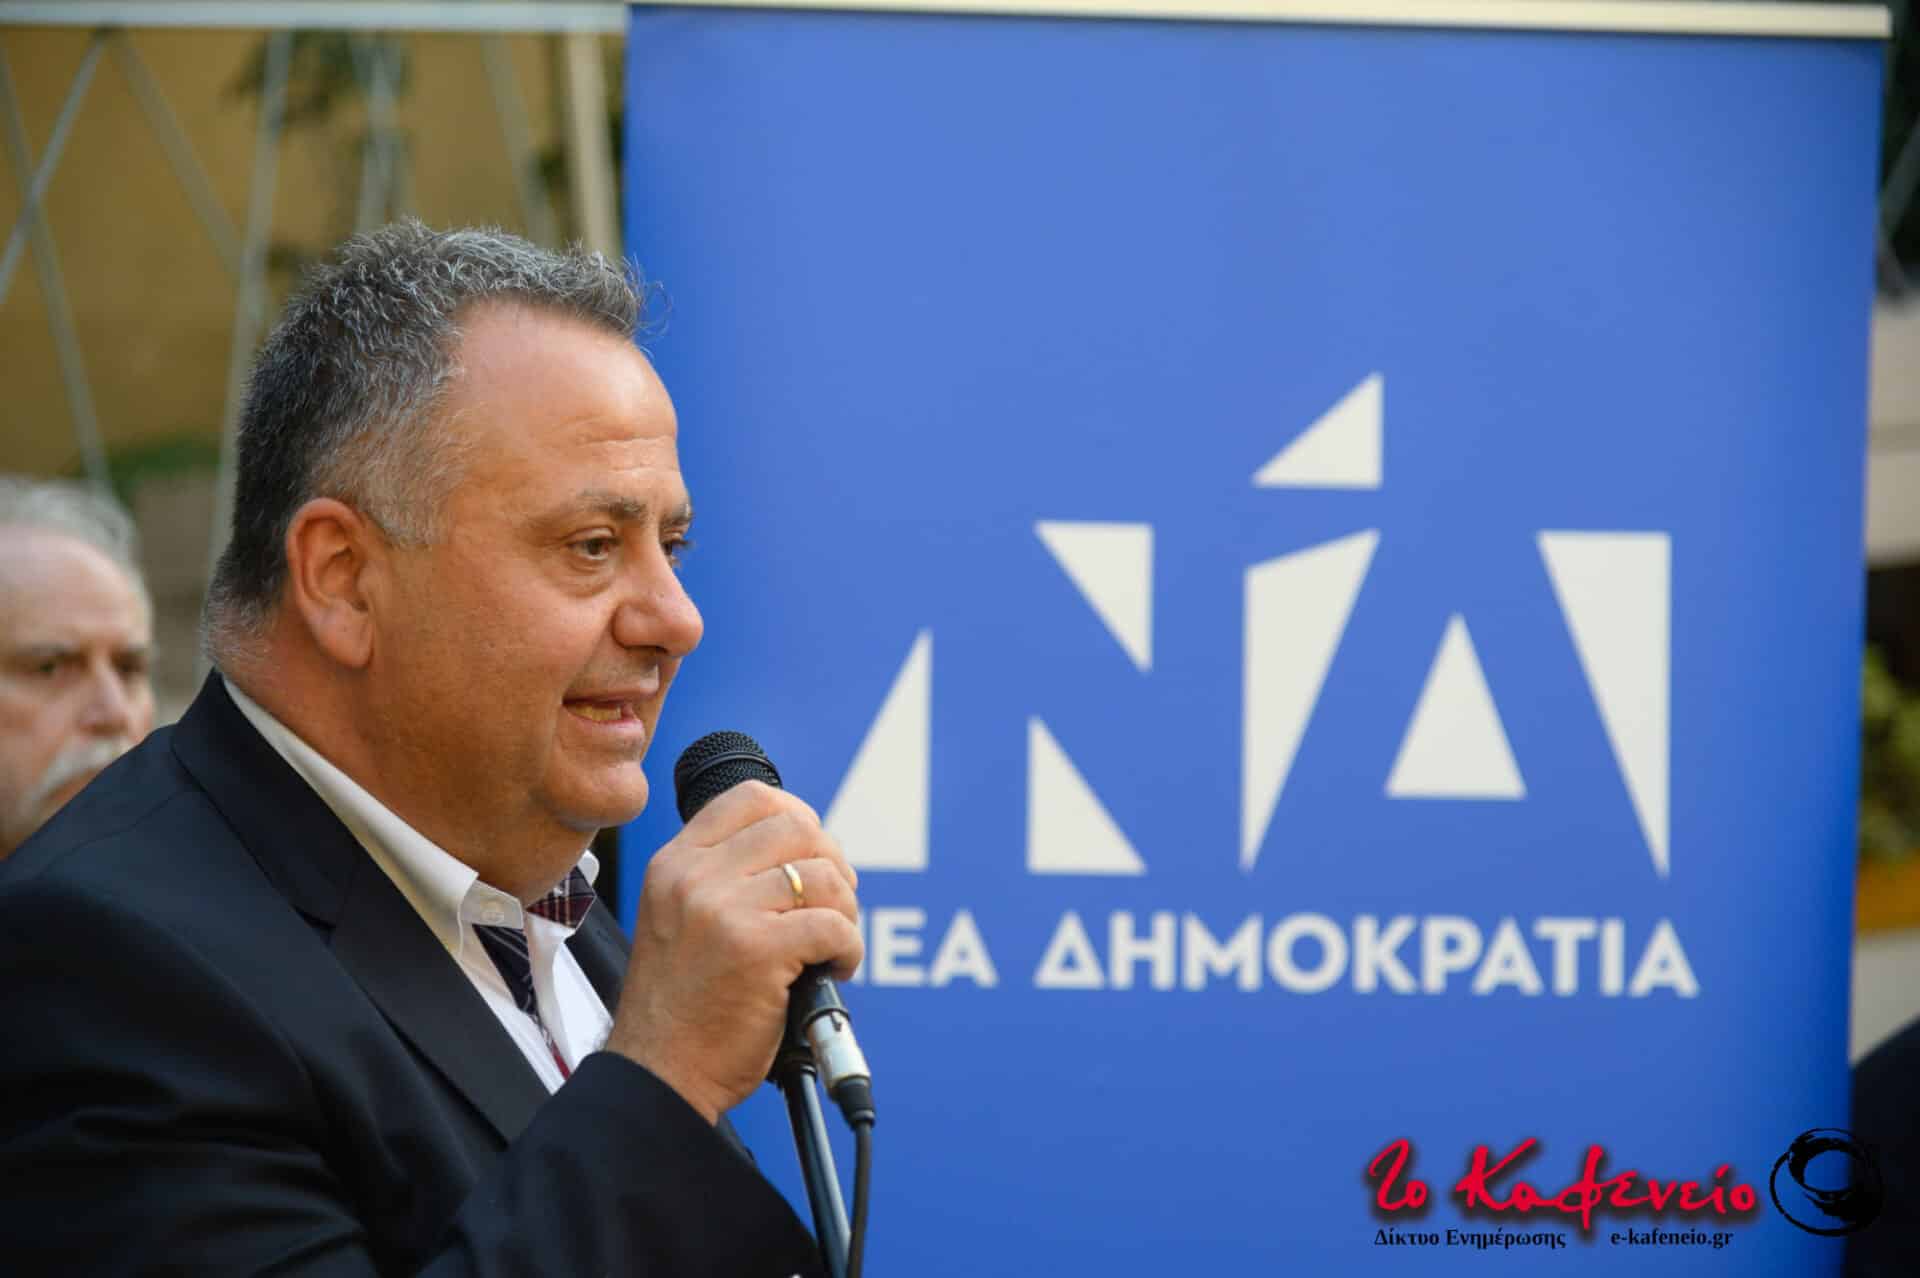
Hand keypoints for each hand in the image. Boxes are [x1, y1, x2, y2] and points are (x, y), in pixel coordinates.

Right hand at [605, 781, 861, 1122]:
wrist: (659, 1074)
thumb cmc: (680, 1007)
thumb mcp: (677, 919)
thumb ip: (723, 878)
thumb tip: (806, 850)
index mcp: (674, 863)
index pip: (751, 798)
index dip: (798, 816)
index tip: (813, 855)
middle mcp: (694, 877)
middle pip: (798, 827)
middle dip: (832, 864)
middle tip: (833, 906)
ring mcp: (724, 911)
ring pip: (824, 874)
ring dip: (846, 911)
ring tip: (832, 945)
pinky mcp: (758, 950)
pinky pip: (834, 924)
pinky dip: (849, 948)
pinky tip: (835, 970)